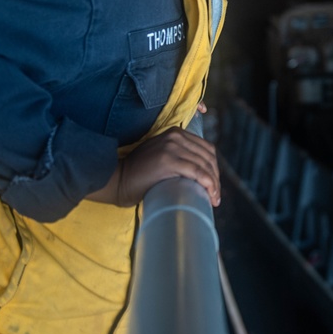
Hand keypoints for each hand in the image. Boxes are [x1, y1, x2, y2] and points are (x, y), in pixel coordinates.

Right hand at [88, 126, 220, 207]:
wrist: (116, 179)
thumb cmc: (138, 175)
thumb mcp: (160, 156)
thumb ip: (176, 155)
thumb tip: (198, 173)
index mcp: (175, 133)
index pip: (206, 149)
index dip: (214, 168)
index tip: (214, 185)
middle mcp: (175, 136)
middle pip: (208, 157)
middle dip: (216, 178)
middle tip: (216, 196)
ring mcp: (172, 147)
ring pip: (205, 165)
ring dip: (214, 184)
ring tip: (214, 199)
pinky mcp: (168, 160)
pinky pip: (197, 172)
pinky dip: (208, 184)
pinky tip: (210, 195)